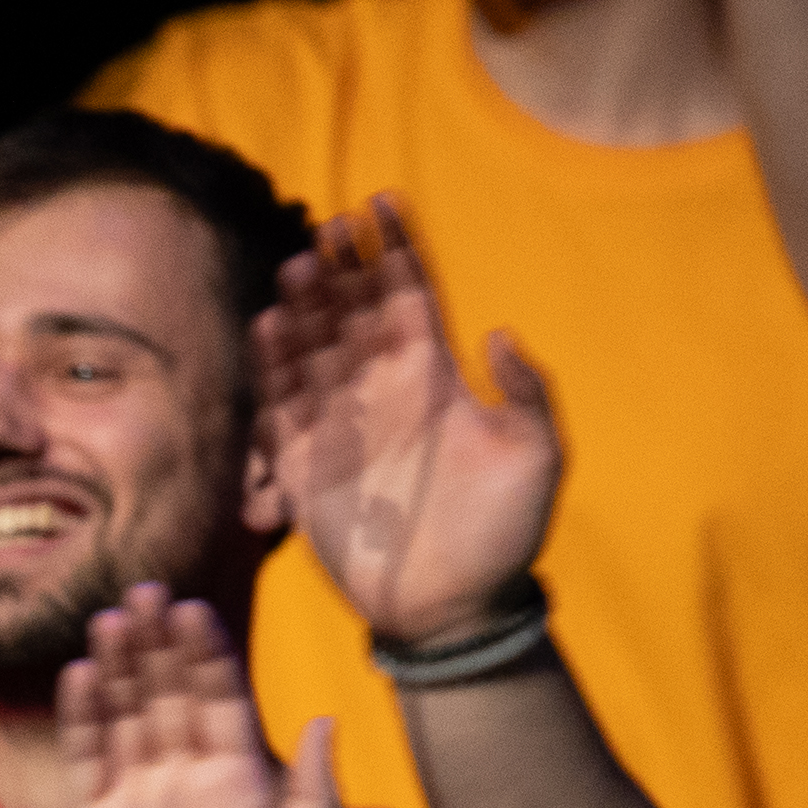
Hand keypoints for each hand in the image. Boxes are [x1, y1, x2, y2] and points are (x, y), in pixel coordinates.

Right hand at [57, 591, 352, 807]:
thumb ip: (309, 798)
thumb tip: (324, 719)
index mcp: (238, 786)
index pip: (220, 703)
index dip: (206, 657)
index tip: (193, 611)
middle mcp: (185, 782)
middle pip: (169, 696)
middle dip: (158, 646)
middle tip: (146, 593)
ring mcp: (135, 800)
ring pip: (126, 716)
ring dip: (118, 667)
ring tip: (109, 619)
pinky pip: (86, 758)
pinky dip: (82, 716)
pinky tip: (80, 675)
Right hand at [260, 200, 562, 644]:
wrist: (452, 607)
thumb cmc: (504, 533)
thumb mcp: (537, 455)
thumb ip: (526, 392)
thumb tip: (500, 333)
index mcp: (434, 378)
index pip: (410, 294)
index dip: (397, 248)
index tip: (385, 200)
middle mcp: (382, 390)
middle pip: (352, 310)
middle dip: (342, 266)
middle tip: (331, 226)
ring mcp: (340, 425)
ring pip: (314, 347)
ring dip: (306, 306)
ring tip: (302, 264)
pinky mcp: (305, 467)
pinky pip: (281, 405)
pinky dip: (274, 366)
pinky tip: (270, 326)